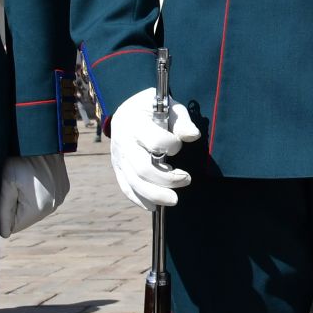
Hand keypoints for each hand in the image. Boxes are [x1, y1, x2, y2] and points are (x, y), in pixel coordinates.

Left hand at [0, 154, 70, 236]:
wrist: (42, 137)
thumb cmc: (20, 158)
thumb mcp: (6, 183)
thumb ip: (3, 210)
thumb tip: (3, 234)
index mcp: (40, 208)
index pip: (14, 226)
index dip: (4, 214)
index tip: (4, 194)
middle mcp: (54, 205)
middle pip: (26, 217)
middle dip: (16, 206)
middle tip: (13, 184)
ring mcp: (61, 196)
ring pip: (36, 208)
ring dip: (27, 199)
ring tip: (24, 179)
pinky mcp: (64, 187)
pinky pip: (46, 197)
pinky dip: (38, 191)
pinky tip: (34, 177)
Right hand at [108, 88, 198, 210]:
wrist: (127, 111)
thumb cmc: (153, 108)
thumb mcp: (168, 106)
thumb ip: (181, 121)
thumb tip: (193, 136)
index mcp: (134, 123)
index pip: (155, 141)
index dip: (172, 146)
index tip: (178, 145)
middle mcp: (123, 142)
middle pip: (143, 168)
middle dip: (167, 179)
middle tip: (187, 179)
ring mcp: (118, 158)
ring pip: (134, 183)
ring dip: (156, 194)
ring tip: (174, 199)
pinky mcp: (118, 168)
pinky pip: (126, 188)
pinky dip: (140, 199)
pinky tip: (154, 206)